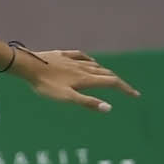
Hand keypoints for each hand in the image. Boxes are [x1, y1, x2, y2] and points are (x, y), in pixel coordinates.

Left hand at [16, 49, 139, 113]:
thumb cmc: (46, 85)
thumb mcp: (66, 98)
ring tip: (109, 77)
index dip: (125, 89)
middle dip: (118, 81)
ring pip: (94, 65)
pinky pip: (81, 56)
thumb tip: (109, 108)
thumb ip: (87, 102)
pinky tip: (89, 61)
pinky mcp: (62, 55)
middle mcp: (83, 67)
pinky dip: (89, 60)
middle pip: (106, 73)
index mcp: (86, 79)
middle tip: (125, 89)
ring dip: (105, 71)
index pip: (111, 83)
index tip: (135, 95)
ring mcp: (72, 60)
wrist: (28, 65)